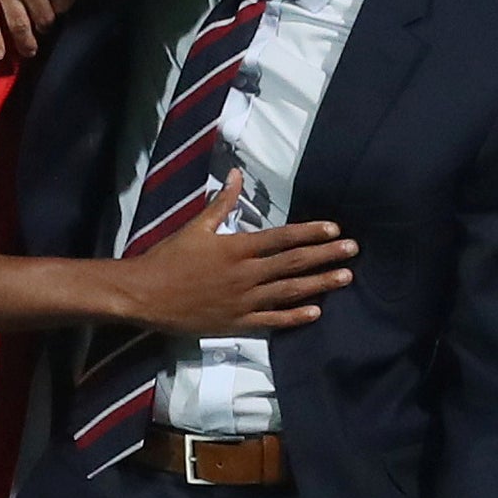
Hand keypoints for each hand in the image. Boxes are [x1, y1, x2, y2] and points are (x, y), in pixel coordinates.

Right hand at [123, 170, 356, 334]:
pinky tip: (316, 312)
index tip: (334, 228)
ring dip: (319, 284)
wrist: (145, 295)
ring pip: (289, 292)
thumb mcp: (195, 227)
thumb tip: (237, 174)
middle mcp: (246, 275)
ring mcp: (244, 302)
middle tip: (353, 250)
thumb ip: (221, 202)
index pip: (281, 238)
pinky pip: (272, 321)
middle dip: (325, 255)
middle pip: (293, 263)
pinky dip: (295, 317)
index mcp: (236, 248)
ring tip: (345, 277)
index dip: (310, 232)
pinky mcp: (237, 323)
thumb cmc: (168, 258)